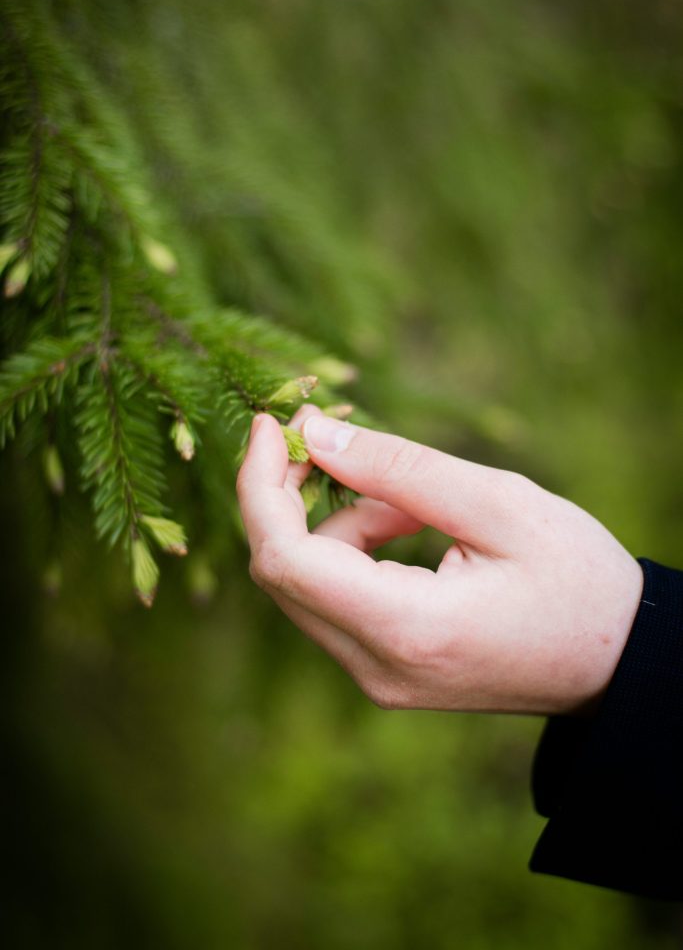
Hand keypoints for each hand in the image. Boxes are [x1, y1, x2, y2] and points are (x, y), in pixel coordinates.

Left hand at [236, 406, 642, 714]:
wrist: (620, 660)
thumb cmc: (578, 579)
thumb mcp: (498, 504)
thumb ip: (399, 468)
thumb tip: (316, 433)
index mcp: (407, 629)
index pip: (285, 560)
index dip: (262, 485)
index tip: (274, 423)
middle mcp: (377, 668)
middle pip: (282, 573)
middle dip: (288, 495)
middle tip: (326, 435)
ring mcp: (378, 679)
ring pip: (307, 585)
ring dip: (337, 522)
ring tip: (412, 502)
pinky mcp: (385, 672)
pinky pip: (336, 600)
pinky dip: (355, 550)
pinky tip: (411, 529)